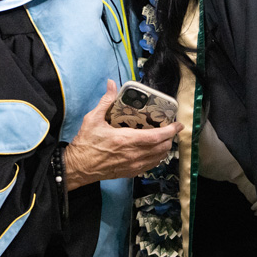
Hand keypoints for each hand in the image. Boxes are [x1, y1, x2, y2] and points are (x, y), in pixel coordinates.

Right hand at [64, 80, 182, 190]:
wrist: (78, 167)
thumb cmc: (85, 143)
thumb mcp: (93, 119)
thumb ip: (105, 101)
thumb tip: (111, 84)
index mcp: (126, 140)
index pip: (156, 136)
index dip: (170, 131)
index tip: (178, 124)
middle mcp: (134, 154)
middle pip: (162, 148)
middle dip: (170, 138)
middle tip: (171, 129)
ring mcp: (133, 165)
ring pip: (158, 158)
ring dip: (165, 148)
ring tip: (165, 138)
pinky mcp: (130, 172)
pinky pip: (151, 166)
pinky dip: (157, 158)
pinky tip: (155, 151)